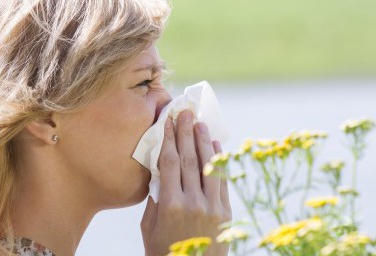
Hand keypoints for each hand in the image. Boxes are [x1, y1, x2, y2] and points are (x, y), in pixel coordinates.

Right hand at [141, 110, 231, 255]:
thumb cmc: (163, 251)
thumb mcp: (149, 225)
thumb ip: (156, 196)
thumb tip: (161, 168)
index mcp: (170, 205)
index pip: (169, 162)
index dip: (168, 138)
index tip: (168, 121)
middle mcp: (193, 203)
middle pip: (189, 159)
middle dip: (186, 133)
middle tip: (185, 112)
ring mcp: (212, 207)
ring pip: (208, 166)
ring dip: (204, 142)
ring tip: (200, 123)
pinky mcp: (226, 213)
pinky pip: (222, 181)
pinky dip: (220, 161)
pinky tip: (216, 146)